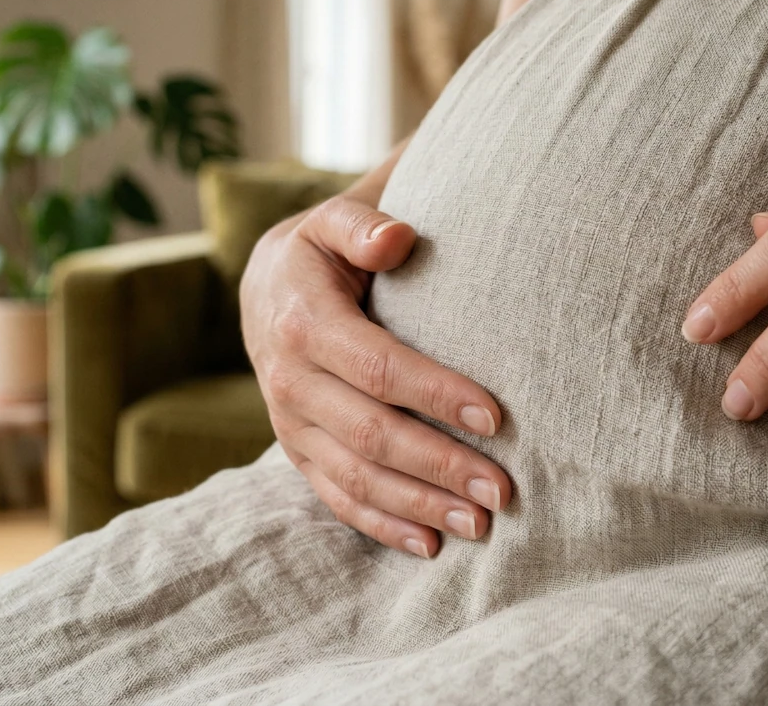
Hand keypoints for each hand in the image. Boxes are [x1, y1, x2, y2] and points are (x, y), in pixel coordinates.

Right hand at [241, 191, 511, 557]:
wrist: (265, 290)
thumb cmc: (321, 254)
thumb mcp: (332, 224)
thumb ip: (363, 226)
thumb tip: (398, 238)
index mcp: (304, 324)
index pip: (377, 367)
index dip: (435, 394)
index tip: (495, 416)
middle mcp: (291, 382)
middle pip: (372, 434)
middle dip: (440, 465)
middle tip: (502, 489)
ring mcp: (291, 425)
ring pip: (358, 477)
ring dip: (420, 506)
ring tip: (480, 524)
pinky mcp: (298, 453)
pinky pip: (339, 498)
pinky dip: (384, 526)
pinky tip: (431, 544)